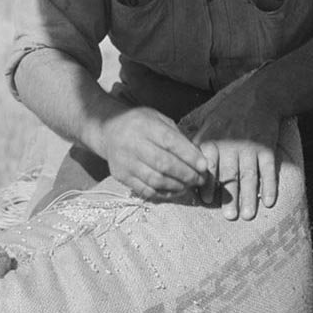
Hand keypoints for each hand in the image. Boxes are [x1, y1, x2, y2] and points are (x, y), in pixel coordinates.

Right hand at [93, 106, 208, 200]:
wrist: (109, 129)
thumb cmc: (140, 124)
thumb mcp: (158, 119)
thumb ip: (177, 136)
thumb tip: (198, 157)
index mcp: (144, 125)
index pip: (170, 142)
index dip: (189, 155)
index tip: (203, 165)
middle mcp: (132, 143)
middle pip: (163, 164)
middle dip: (186, 174)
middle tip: (200, 178)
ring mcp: (125, 162)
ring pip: (155, 180)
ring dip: (177, 186)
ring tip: (190, 185)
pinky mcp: (120, 176)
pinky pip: (145, 190)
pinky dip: (164, 193)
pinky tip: (175, 190)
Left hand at [186, 84, 280, 221]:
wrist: (258, 98)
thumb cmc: (228, 115)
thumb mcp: (206, 124)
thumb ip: (196, 145)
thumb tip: (179, 164)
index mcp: (213, 140)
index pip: (208, 165)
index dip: (207, 183)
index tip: (205, 199)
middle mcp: (231, 145)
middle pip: (230, 174)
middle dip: (229, 196)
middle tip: (229, 216)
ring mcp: (250, 147)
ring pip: (250, 175)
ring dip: (249, 196)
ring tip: (247, 215)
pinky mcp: (267, 148)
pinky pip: (269, 170)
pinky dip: (270, 186)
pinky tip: (269, 202)